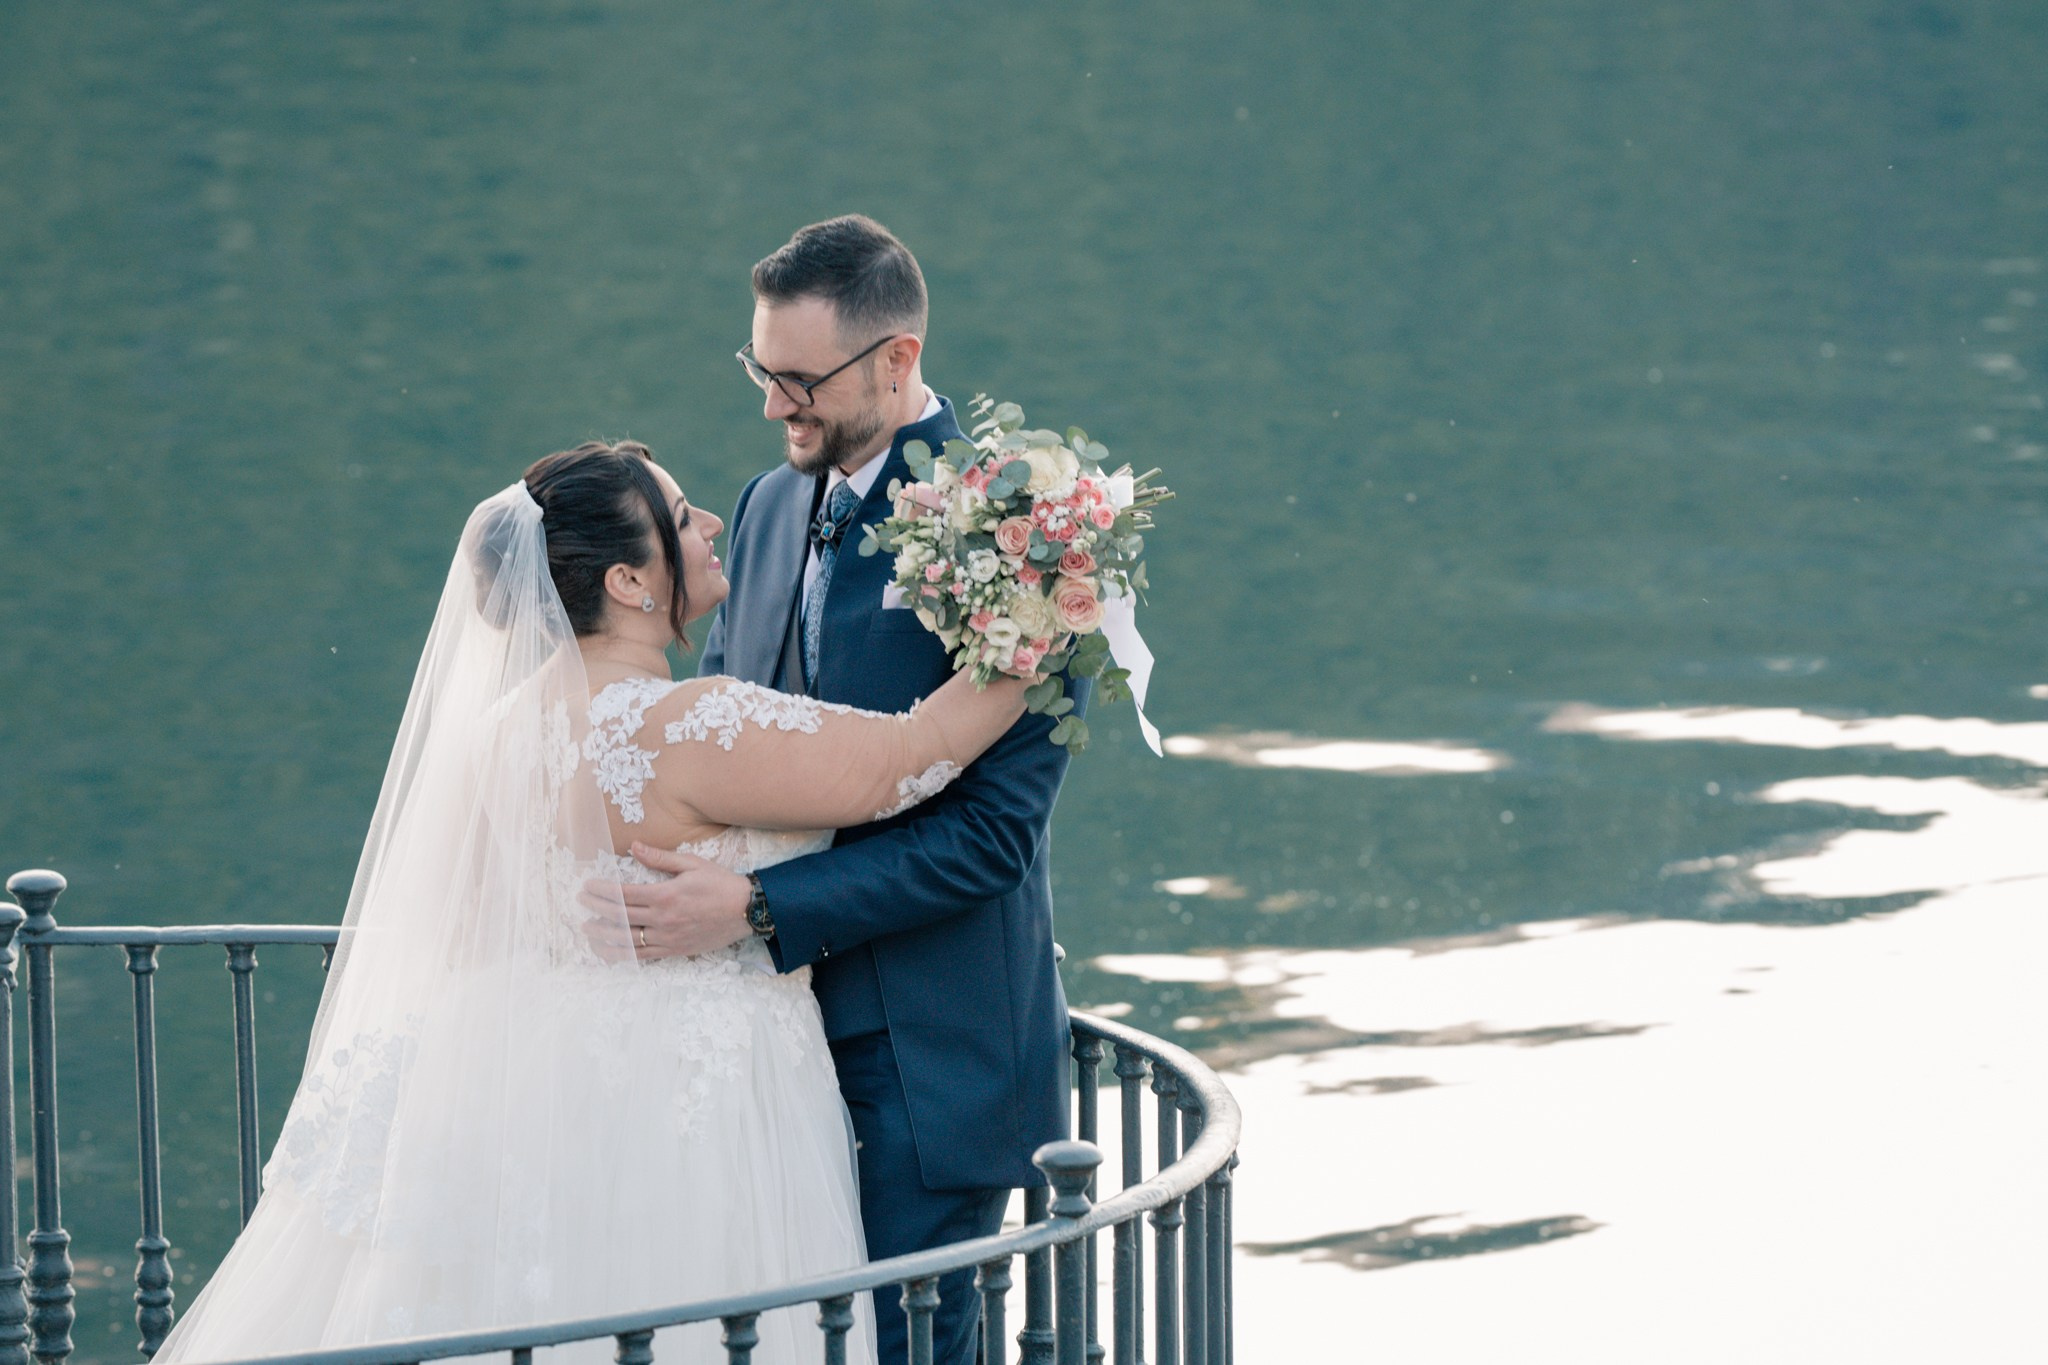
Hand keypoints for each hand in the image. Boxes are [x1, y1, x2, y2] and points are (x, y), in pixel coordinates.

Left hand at [577, 843, 752, 960]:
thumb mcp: (691, 864)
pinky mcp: (674, 950)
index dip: (601, 891)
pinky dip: (622, 954)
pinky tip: (608, 951)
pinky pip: (642, 956)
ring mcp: (667, 938)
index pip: (623, 895)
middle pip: (620, 916)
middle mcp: (663, 919)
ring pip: (626, 939)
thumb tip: (634, 847)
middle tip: (581, 902)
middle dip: (596, 909)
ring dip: (602, 935)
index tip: (587, 886)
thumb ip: (659, 858)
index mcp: (665, 895)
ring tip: (587, 929)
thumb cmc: (720, 884)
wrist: (746, 910)